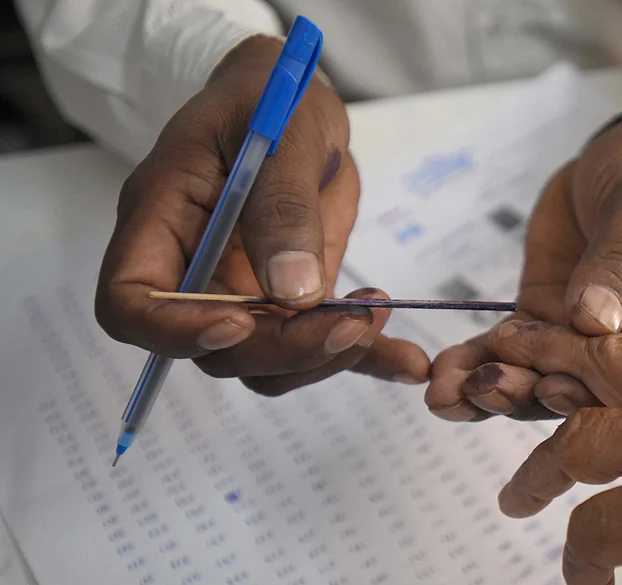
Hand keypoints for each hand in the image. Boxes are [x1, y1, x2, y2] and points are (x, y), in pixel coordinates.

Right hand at [95, 36, 428, 395]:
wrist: (298, 105)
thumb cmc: (270, 100)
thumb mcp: (281, 133)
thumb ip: (282, 208)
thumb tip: (293, 292)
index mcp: (160, 220)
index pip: (131, 303)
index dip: (175, 330)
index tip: (240, 323)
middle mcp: (194, 270)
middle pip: (215, 347)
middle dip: (283, 348)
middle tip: (350, 322)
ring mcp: (244, 291)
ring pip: (267, 363)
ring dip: (325, 355)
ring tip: (377, 313)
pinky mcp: (295, 299)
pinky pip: (321, 346)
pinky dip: (367, 359)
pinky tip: (406, 361)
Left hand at [424, 106, 621, 420]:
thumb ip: (619, 265)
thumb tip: (592, 319)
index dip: (595, 387)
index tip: (549, 384)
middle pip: (582, 387)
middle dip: (528, 395)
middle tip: (482, 390)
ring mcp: (583, 338)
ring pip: (537, 378)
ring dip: (491, 389)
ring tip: (446, 394)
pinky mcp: (543, 320)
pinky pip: (507, 350)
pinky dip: (474, 362)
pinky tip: (442, 376)